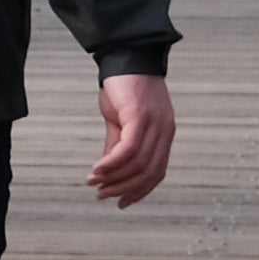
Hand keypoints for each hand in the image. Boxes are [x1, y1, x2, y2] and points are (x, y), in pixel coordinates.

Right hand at [87, 76, 176, 208]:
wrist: (126, 57)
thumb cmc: (124, 87)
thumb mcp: (121, 121)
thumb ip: (118, 145)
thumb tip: (109, 170)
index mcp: (163, 134)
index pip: (157, 172)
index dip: (140, 191)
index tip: (121, 203)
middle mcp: (164, 131)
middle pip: (149, 172)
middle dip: (124, 189)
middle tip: (102, 196)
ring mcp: (154, 124)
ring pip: (138, 164)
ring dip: (114, 178)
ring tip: (94, 183)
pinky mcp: (140, 116)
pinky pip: (128, 149)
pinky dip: (111, 163)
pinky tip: (97, 169)